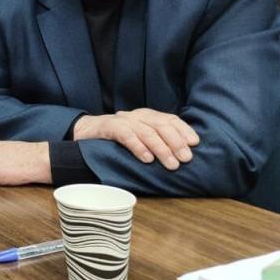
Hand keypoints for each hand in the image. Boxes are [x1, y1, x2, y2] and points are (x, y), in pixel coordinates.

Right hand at [73, 108, 198, 169]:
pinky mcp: (108, 127)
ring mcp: (122, 120)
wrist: (84, 132)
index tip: (195, 143)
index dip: (183, 130)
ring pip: (146, 131)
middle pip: (161, 124)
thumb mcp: (139, 137)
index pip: (169, 119)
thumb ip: (156, 140)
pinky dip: (138, 146)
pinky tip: (147, 159)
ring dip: (161, 148)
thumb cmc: (117, 139)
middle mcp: (136, 115)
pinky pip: (126, 135)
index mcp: (146, 116)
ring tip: (171, 164)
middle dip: (176, 141)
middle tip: (185, 158)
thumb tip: (182, 154)